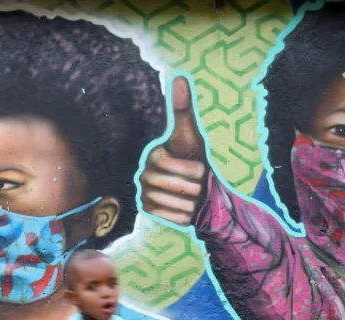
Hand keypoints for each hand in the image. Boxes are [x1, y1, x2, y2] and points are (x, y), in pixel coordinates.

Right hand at [139, 75, 209, 226]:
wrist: (201, 191)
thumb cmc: (196, 159)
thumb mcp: (192, 135)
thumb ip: (183, 110)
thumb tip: (179, 77)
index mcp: (153, 156)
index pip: (166, 165)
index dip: (188, 169)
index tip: (201, 170)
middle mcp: (143, 175)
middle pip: (169, 185)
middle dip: (191, 187)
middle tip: (199, 187)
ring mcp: (144, 195)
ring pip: (170, 203)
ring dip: (190, 203)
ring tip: (194, 198)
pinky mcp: (149, 212)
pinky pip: (169, 217)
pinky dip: (184, 215)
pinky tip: (187, 209)